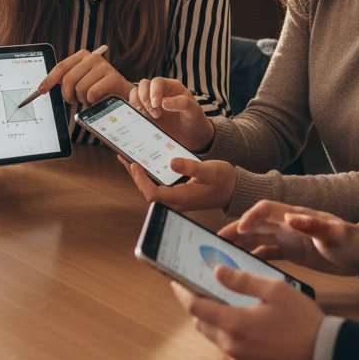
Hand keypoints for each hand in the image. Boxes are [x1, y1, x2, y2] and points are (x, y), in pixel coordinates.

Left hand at [38, 48, 128, 106]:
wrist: (122, 93)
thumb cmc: (98, 88)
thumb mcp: (81, 80)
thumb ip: (66, 79)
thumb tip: (44, 86)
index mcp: (82, 56)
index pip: (61, 67)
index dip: (49, 80)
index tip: (41, 91)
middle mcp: (93, 58)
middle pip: (68, 79)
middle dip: (68, 94)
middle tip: (73, 100)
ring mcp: (104, 66)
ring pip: (80, 88)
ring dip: (83, 99)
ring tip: (89, 98)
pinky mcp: (113, 77)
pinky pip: (92, 93)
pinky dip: (93, 101)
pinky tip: (99, 99)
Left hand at [119, 154, 236, 211]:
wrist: (235, 190)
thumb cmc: (224, 180)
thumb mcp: (208, 170)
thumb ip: (190, 167)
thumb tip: (171, 162)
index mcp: (181, 198)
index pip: (153, 193)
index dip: (141, 180)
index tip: (134, 164)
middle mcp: (177, 202)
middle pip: (149, 192)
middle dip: (135, 176)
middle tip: (123, 157)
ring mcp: (178, 199)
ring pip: (153, 190)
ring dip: (141, 176)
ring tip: (129, 159)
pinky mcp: (180, 195)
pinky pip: (160, 187)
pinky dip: (151, 176)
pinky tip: (148, 165)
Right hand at [129, 77, 213, 151]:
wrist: (192, 137)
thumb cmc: (194, 120)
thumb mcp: (194, 111)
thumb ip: (182, 103)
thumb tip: (164, 102)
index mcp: (172, 87)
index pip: (157, 82)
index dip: (153, 91)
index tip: (156, 105)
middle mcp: (160, 92)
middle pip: (143, 85)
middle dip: (145, 99)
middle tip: (156, 115)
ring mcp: (150, 103)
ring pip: (135, 94)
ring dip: (138, 105)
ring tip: (148, 117)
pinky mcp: (145, 114)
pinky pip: (133, 108)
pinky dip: (133, 112)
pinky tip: (143, 120)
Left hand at [170, 268, 323, 359]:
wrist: (323, 355)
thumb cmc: (301, 320)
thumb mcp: (274, 290)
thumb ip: (242, 281)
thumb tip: (217, 273)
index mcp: (234, 324)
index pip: (195, 307)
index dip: (182, 292)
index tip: (175, 280)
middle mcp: (231, 346)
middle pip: (202, 323)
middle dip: (198, 305)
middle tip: (200, 287)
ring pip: (215, 337)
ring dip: (213, 320)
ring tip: (222, 301)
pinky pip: (229, 350)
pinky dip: (228, 334)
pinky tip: (242, 321)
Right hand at [218, 200, 358, 275]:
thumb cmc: (352, 241)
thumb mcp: (335, 235)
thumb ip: (315, 226)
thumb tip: (290, 217)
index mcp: (296, 216)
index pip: (266, 209)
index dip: (250, 216)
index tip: (238, 230)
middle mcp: (288, 224)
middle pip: (255, 223)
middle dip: (235, 231)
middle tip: (215, 243)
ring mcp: (289, 237)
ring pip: (258, 237)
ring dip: (241, 244)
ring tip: (222, 254)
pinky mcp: (293, 251)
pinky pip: (268, 251)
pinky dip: (254, 256)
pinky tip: (244, 266)